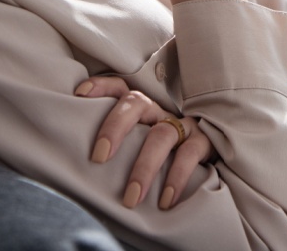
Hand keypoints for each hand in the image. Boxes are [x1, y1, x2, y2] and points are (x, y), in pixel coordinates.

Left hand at [76, 75, 213, 210]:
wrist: (208, 159)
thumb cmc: (160, 156)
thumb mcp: (137, 145)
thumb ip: (117, 150)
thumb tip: (78, 172)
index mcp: (140, 109)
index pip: (119, 87)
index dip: (100, 86)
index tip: (79, 94)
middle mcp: (159, 111)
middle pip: (136, 104)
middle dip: (114, 128)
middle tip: (98, 158)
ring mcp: (182, 125)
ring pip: (161, 135)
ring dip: (144, 167)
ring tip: (131, 198)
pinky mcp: (204, 141)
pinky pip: (189, 155)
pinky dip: (176, 178)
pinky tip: (165, 200)